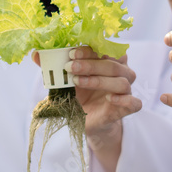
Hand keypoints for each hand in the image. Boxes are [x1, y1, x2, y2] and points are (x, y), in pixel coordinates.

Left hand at [31, 46, 141, 171]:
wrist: (86, 122)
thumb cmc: (78, 95)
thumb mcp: (64, 81)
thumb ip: (53, 67)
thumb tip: (36, 54)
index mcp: (108, 61)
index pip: (105, 49)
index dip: (90, 49)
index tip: (71, 52)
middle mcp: (120, 74)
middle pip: (114, 64)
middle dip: (91, 64)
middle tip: (71, 67)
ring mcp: (125, 91)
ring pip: (122, 81)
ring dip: (100, 80)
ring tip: (79, 82)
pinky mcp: (126, 109)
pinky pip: (135, 103)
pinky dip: (125, 100)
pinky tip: (110, 98)